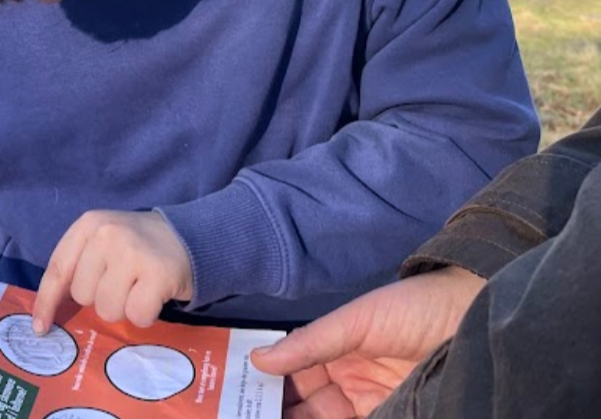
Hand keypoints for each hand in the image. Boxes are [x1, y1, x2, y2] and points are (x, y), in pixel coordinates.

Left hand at [32, 210, 192, 331]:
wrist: (190, 236)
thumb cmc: (138, 246)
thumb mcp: (103, 240)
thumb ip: (78, 265)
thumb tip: (48, 313)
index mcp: (88, 224)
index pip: (58, 269)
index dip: (46, 302)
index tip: (40, 328)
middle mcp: (107, 234)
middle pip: (83, 295)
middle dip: (101, 297)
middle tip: (123, 281)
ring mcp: (132, 253)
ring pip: (107, 309)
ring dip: (123, 307)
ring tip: (139, 286)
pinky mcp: (157, 273)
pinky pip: (136, 316)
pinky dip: (145, 314)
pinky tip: (154, 295)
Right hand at [251, 266, 485, 418]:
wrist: (478, 317)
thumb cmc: (414, 309)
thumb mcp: (357, 321)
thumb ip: (310, 342)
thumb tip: (258, 358)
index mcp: (332, 351)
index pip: (290, 375)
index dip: (265, 388)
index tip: (237, 400)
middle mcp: (346, 380)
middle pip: (302, 406)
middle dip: (275, 411)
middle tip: (246, 413)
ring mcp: (369, 403)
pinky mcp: (395, 416)